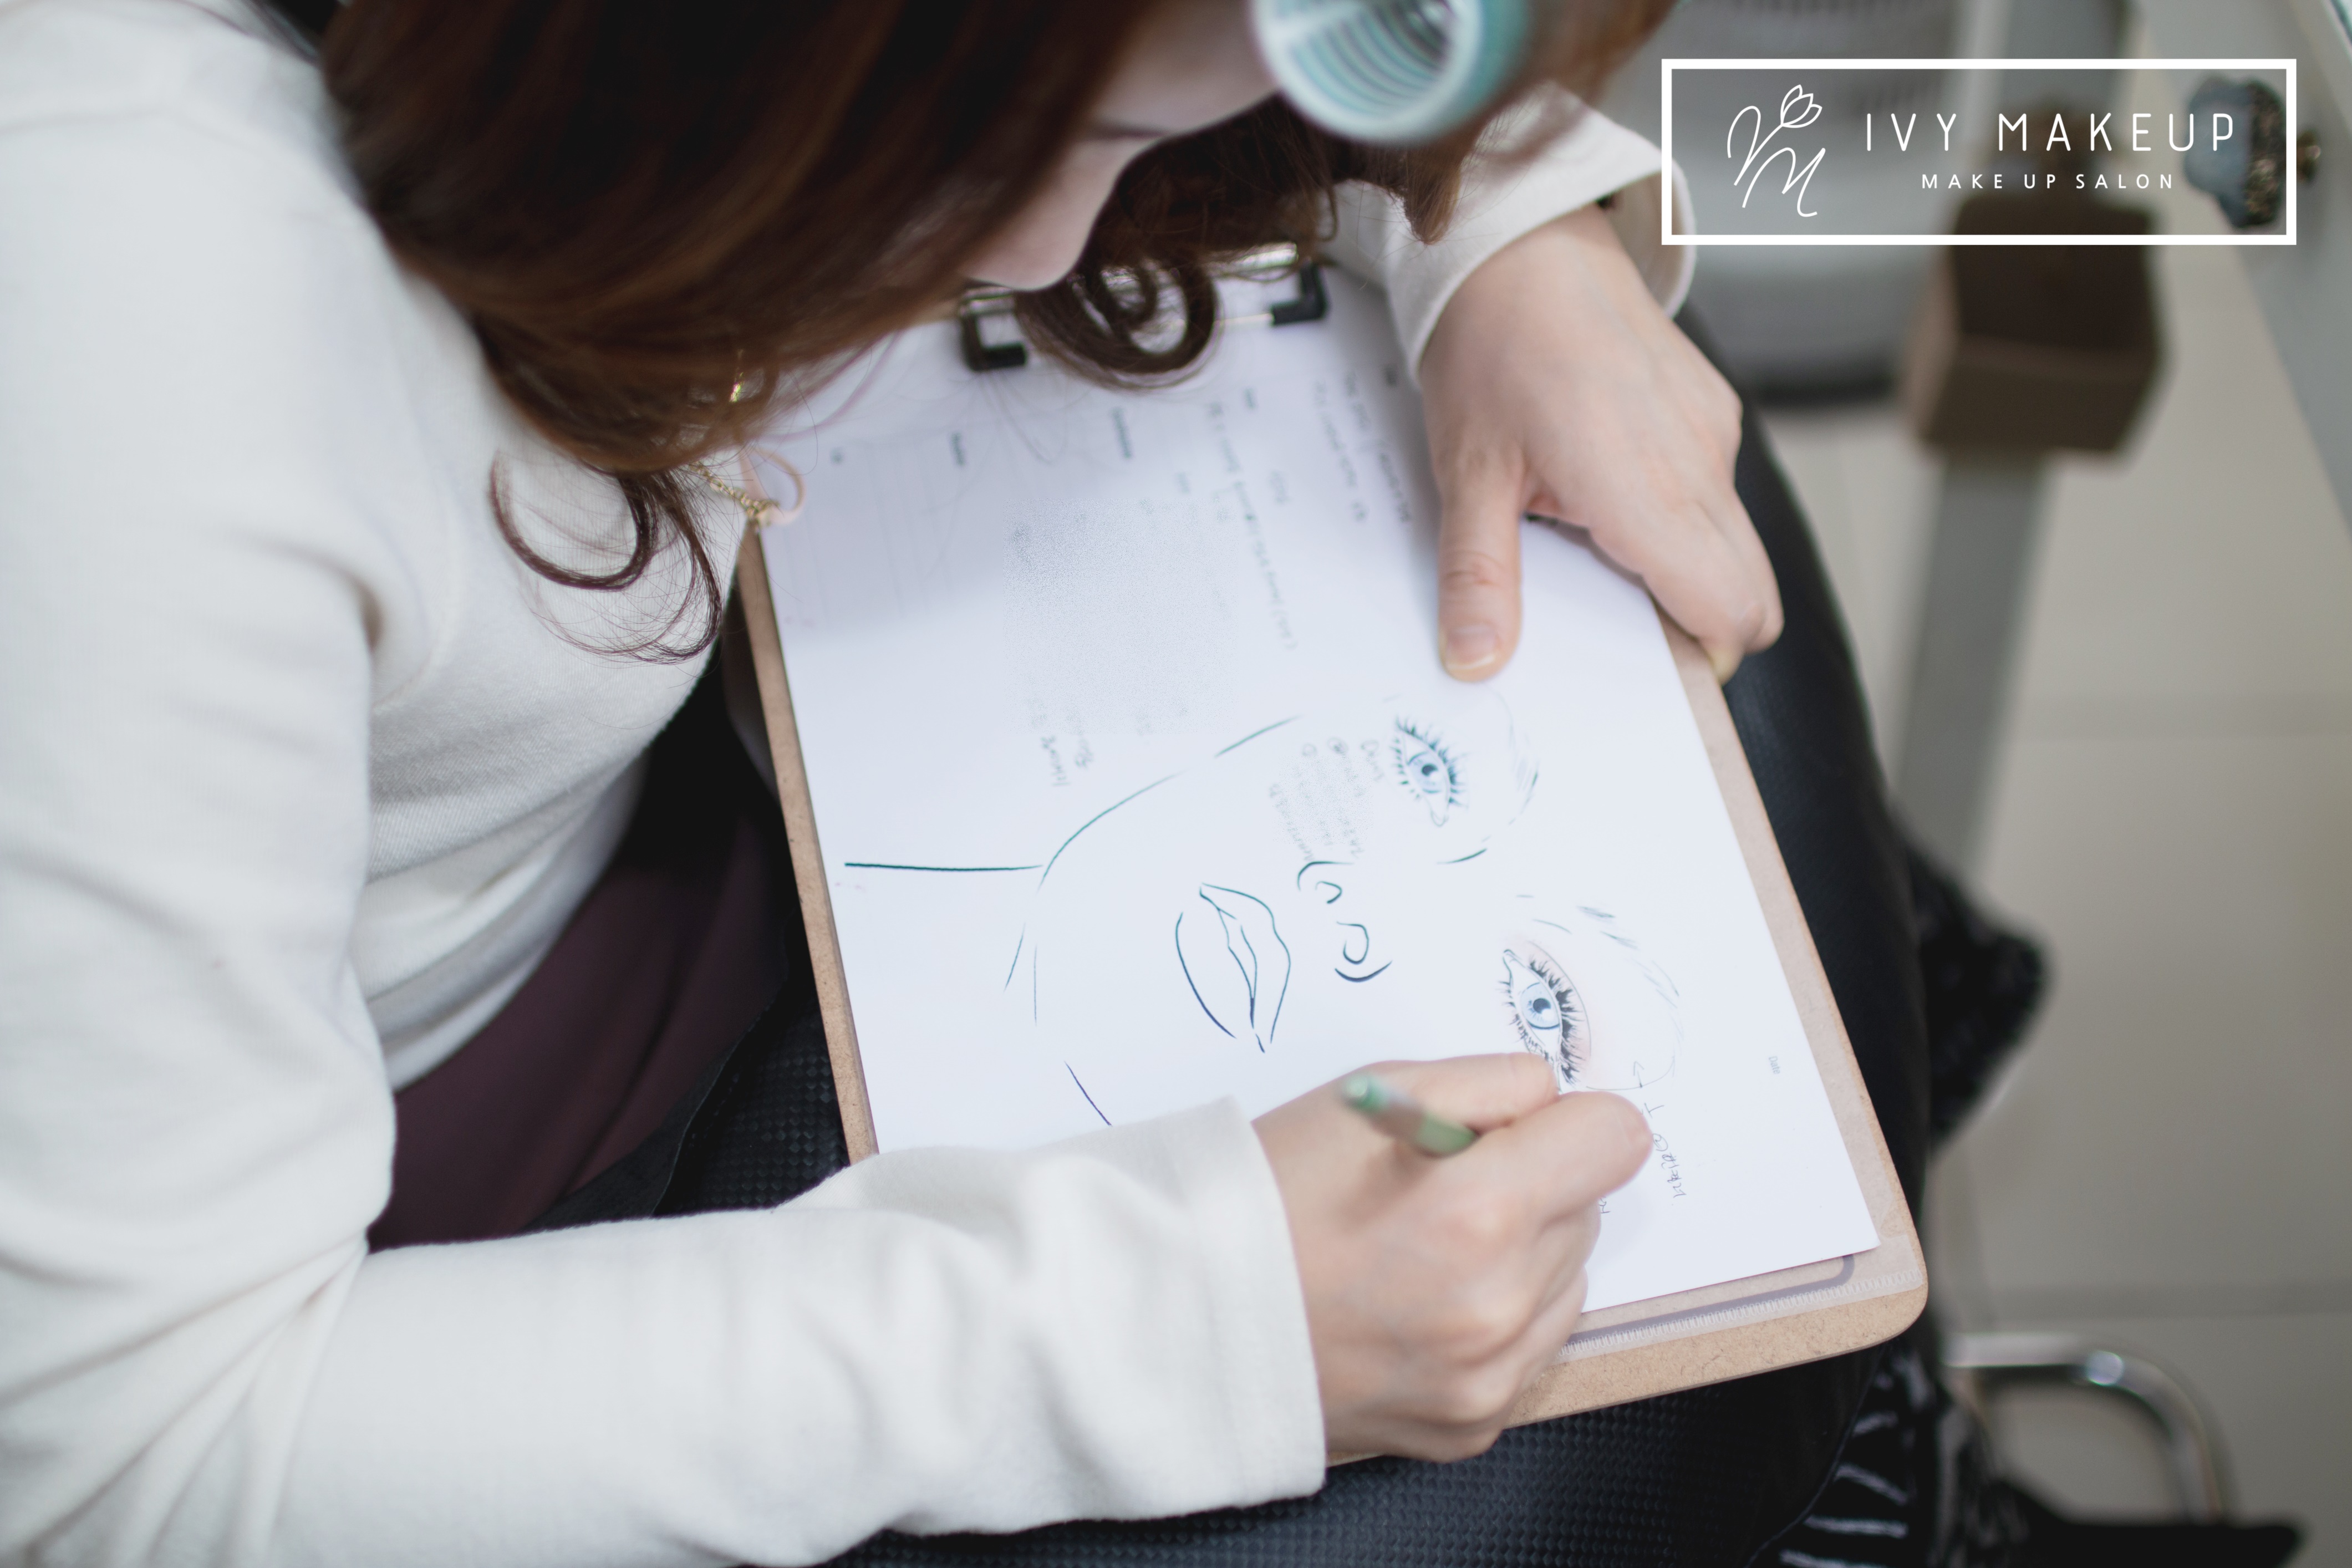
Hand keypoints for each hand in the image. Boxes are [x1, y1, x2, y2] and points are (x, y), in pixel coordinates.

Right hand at [1253, 1055, 1650, 1459]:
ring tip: (1419, 1252)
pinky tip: (1415, 1304)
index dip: (1565, 1120)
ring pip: (1567, 1280)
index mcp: (1478, 1212)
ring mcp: (1487, 1377)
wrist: (1184, 1317)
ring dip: (1517, 1256)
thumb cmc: (1265, 1198)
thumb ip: (1489, 1085)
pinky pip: (1530, 1347)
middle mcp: (1496, 1307)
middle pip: (1588, 1209)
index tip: (1511, 1129)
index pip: (1616, 1138)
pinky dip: (1492, 1320)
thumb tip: (1557, 1103)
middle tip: (1434, 1191)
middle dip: (1530, 1186)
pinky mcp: (1472, 1424)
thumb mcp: (1371, 1094)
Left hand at [1418, 204, 1781, 682]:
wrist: (1519, 239)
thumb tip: (1476, 661)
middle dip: (1698, 626)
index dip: (1699, 657)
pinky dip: (1679, 516)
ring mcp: (1712, 431)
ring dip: (1684, 570)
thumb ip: (1480, 576)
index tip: (1640, 668)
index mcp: (1645, 489)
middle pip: (1751, 592)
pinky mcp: (1710, 406)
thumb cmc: (1491, 347)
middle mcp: (1698, 462)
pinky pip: (1716, 491)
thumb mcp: (1467, 474)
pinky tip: (1605, 492)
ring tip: (1594, 547)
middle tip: (1614, 623)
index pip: (1729, 612)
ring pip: (1735, 544)